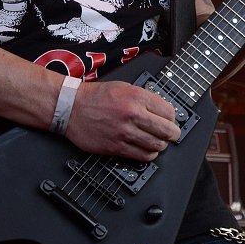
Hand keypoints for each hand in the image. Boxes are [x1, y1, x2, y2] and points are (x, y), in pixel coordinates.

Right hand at [65, 79, 181, 161]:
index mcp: (137, 97)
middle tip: (172, 134)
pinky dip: (149, 155)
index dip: (172, 117)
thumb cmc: (96, 97)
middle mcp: (132, 114)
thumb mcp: (124, 87)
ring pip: (157, 146)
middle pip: (167, 131)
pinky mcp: (116, 147)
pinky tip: (146, 150)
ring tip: (158, 142)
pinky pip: (142, 156)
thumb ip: (144, 98)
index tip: (170, 120)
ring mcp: (124, 132)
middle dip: (173, 134)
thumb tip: (163, 111)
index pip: (169, 111)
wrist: (71, 107)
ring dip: (161, 146)